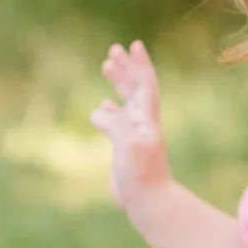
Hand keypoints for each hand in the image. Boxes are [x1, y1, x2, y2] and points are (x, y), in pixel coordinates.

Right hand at [89, 41, 170, 211]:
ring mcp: (134, 134)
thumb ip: (114, 124)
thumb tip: (98, 111)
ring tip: (106, 65)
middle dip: (125, 67)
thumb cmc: (141, 175)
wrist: (149, 201)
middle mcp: (142, 123)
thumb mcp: (127, 145)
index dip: (140, 65)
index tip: (134, 45)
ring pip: (125, 101)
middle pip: (135, 87)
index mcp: (147, 118)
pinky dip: (110, 110)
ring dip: (117, 83)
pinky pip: (117, 121)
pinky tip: (102, 105)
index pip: (145, 84)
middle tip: (114, 50)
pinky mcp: (125, 148)